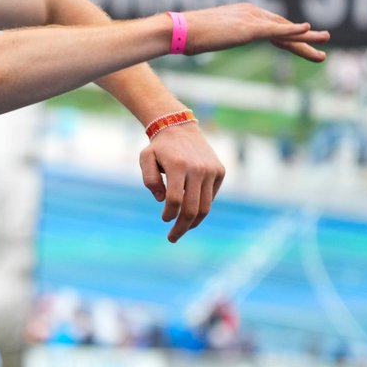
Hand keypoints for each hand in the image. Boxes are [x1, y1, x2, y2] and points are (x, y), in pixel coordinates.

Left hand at [138, 120, 224, 242]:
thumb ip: (149, 180)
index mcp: (178, 166)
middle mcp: (198, 169)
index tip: (164, 219)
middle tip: (172, 238)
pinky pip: (211, 196)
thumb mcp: (146, 159)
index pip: (175, 199)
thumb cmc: (159, 147)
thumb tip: (162, 200)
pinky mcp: (220, 172)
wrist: (180, 128)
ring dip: (194, 222)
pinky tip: (191, 213)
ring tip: (183, 230)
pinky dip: (202, 207)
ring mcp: (212, 171)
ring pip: (205, 206)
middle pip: (193, 208)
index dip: (169, 213)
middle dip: (182, 226)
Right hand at [180, 4, 328, 61]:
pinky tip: (309, 30)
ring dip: (307, 38)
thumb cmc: (184, 36)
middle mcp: (250, 12)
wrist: (177, 31)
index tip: (301, 43)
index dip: (288, 34)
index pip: (271, 25)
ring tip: (325, 44)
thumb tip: (201, 46)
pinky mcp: (249, 29)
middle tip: (323, 42)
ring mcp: (250, 19)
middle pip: (283, 27)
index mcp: (241, 14)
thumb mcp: (206, 38)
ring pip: (286, 30)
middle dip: (303, 38)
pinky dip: (295, 30)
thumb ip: (213, 38)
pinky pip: (278, 30)